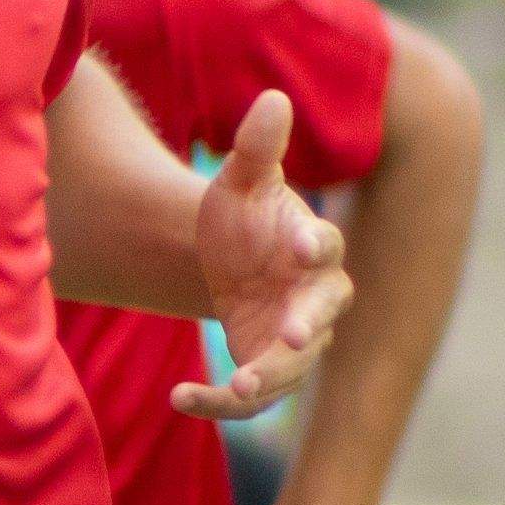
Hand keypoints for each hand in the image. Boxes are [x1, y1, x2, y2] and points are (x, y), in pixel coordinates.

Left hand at [181, 90, 349, 421]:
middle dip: (310, 326)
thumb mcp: (242, 182)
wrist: (229, 265)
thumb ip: (257, 147)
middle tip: (293, 336)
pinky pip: (250, 398)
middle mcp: (314, 299)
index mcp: (312, 247)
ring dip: (268, 377)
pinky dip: (218, 404)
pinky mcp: (266, 372)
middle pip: (323, 315)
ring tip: (235, 385)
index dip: (315, 243)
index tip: (299, 244)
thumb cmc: (245, 218)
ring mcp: (294, 341)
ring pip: (292, 368)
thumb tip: (273, 99)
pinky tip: (177, 399)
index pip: (326, 246)